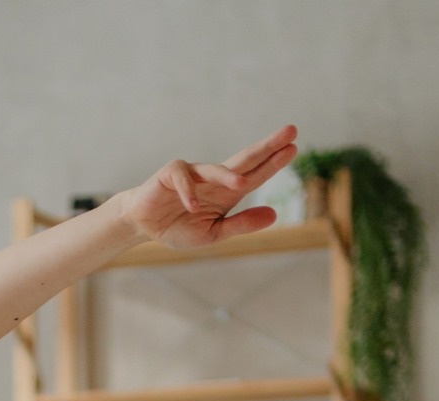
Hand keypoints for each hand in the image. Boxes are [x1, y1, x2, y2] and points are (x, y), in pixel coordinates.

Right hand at [119, 126, 299, 249]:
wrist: (144, 226)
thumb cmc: (179, 227)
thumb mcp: (213, 233)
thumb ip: (241, 225)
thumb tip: (274, 214)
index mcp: (228, 192)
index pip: (256, 174)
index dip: (274, 162)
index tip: (294, 147)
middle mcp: (215, 178)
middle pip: (245, 159)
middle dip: (267, 146)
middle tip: (291, 130)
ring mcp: (194, 173)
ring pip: (215, 170)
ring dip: (228, 176)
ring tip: (242, 184)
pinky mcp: (171, 174)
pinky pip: (183, 180)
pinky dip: (189, 193)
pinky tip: (193, 206)